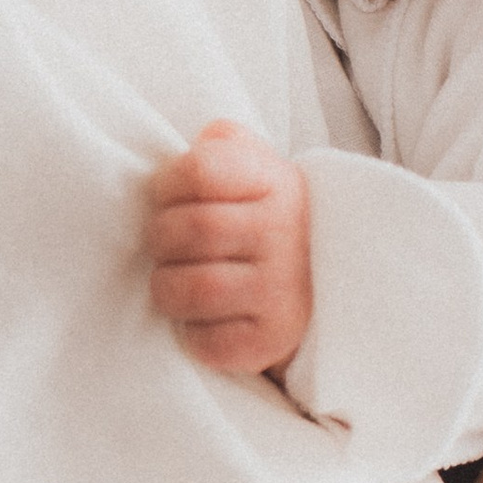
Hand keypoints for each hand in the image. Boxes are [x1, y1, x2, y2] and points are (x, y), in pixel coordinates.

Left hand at [146, 120, 313, 377]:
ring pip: (192, 289)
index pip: (201, 170)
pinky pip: (207, 342)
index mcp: (278, 182)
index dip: (167, 184)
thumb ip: (224, 143)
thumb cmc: (265, 220)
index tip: (166, 197)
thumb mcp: (256, 169)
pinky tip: (201, 319)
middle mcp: (286, 233)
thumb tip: (201, 140)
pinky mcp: (272, 339)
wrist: (322, 286)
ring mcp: (282, 290)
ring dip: (167, 288)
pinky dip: (191, 335)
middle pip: (190, 230)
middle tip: (165, 246)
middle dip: (160, 239)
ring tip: (176, 281)